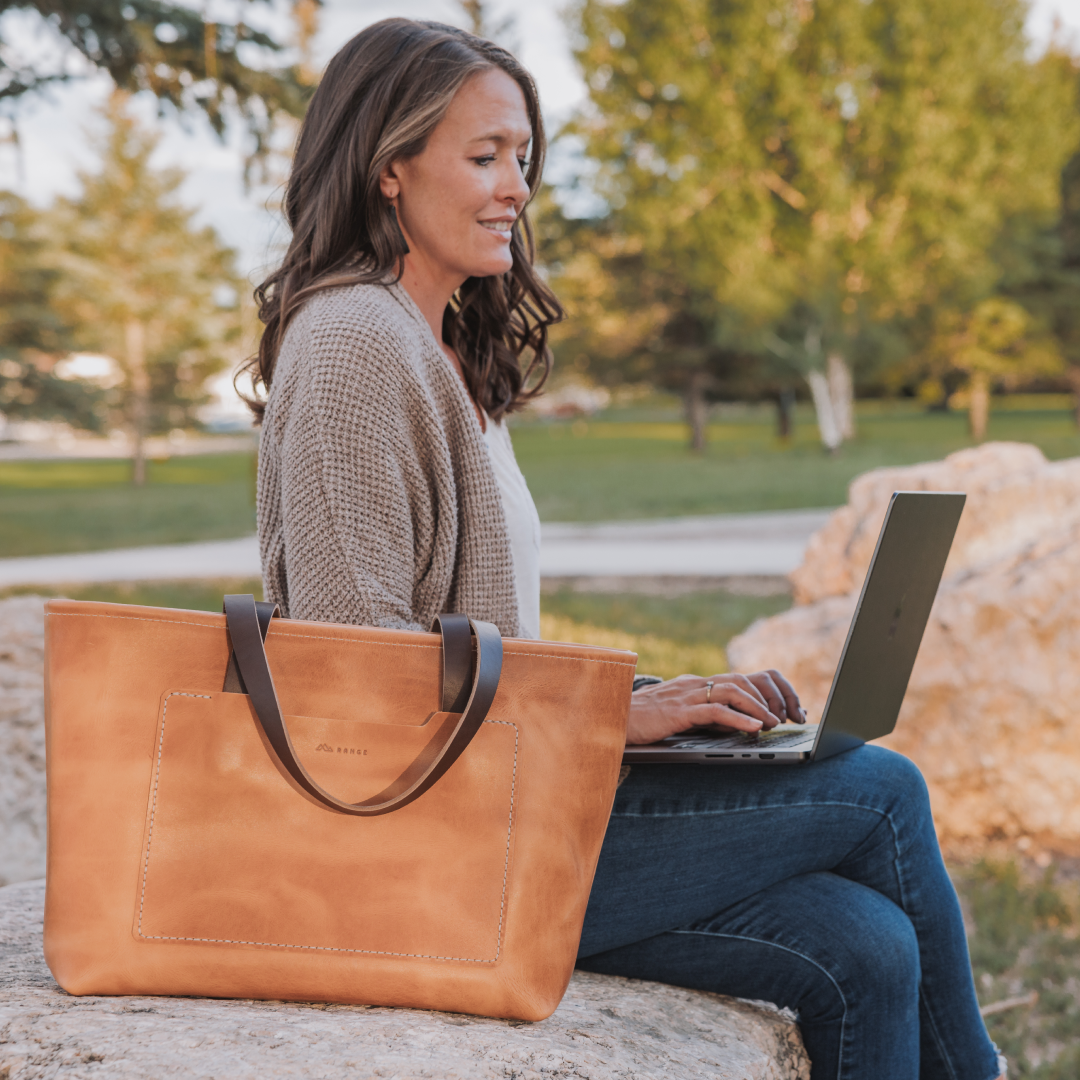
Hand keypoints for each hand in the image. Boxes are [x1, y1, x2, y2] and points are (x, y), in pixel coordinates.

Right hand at [625, 670, 803, 745]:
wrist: (609, 719)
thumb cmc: (640, 722)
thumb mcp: (675, 716)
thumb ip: (700, 716)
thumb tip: (731, 725)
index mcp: (692, 685)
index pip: (733, 680)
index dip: (758, 693)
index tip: (774, 710)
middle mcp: (691, 685)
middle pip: (738, 680)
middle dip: (763, 697)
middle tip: (780, 716)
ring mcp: (684, 696)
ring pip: (731, 691)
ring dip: (757, 707)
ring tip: (772, 723)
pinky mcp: (678, 711)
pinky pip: (715, 710)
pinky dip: (738, 718)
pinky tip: (753, 728)